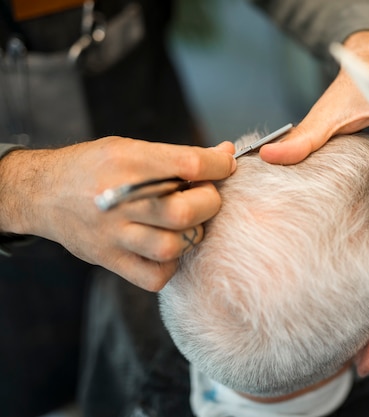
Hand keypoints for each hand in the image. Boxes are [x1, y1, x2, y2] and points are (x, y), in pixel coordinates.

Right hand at [0, 137, 235, 290]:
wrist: (43, 192)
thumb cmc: (95, 167)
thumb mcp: (132, 148)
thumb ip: (179, 155)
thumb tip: (226, 152)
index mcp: (127, 161)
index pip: (189, 165)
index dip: (219, 165)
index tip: (226, 165)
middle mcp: (119, 200)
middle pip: (184, 212)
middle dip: (209, 203)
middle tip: (206, 196)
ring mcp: (113, 234)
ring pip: (172, 247)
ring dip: (191, 234)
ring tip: (186, 223)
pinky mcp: (110, 259)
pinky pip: (155, 276)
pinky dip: (170, 265)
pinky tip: (168, 248)